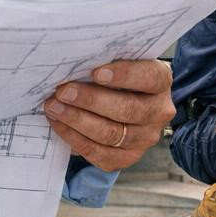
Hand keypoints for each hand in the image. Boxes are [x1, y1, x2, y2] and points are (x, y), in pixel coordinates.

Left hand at [42, 59, 173, 172]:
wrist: (126, 100)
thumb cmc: (117, 74)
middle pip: (127, 109)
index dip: (124, 75)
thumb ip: (106, 59)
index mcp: (161, 81)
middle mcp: (159, 112)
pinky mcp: (128, 157)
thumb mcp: (120, 60)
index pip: (149, 78)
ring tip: (54, 107)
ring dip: (77, 120)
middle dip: (90, 100)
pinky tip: (59, 124)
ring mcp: (146, 138)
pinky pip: (100, 154)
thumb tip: (74, 62)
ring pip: (111, 134)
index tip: (95, 72)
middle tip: (63, 91)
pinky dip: (75, 139)